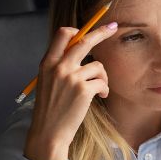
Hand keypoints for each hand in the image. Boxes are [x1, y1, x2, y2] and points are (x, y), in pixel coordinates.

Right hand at [24, 21, 119, 159]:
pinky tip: (100, 97)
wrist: (48, 132)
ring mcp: (71, 77)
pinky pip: (102, 82)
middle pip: (84, 41)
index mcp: (47, 63)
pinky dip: (104, 89)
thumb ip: (59, 66)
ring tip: (98, 90)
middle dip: (101, 32)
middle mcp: (58, 67)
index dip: (76, 30)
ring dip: (102, 77)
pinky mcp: (83, 90)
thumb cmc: (50, 109)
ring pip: (97, 66)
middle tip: (113, 27)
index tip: (86, 30)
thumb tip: (78, 50)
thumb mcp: (47, 82)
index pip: (62, 35)